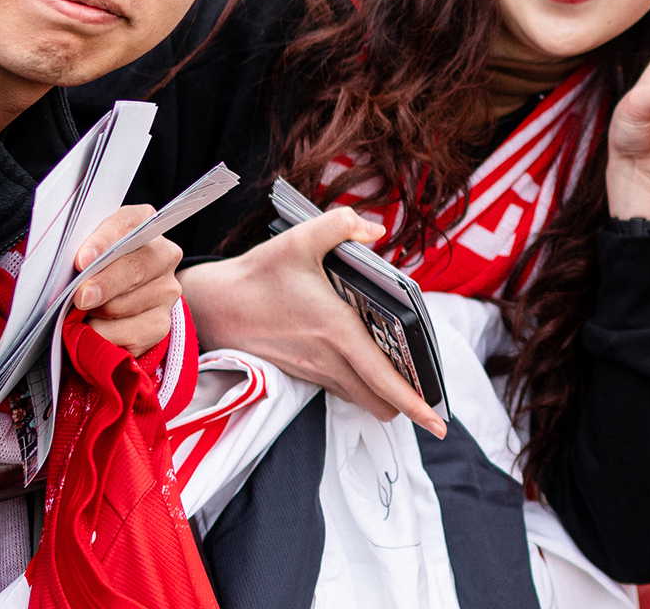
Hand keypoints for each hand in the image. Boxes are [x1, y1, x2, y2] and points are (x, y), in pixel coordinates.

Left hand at [72, 205, 184, 356]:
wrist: (117, 294)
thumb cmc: (94, 266)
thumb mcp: (87, 249)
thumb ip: (82, 255)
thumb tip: (71, 277)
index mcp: (143, 223)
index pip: (126, 225)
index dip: (103, 243)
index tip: (82, 261)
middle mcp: (163, 254)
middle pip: (134, 268)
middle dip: (104, 285)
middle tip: (80, 298)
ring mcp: (167, 290)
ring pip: (128, 305)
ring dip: (97, 314)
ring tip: (80, 313)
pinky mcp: (162, 323)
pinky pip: (130, 334)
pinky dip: (105, 336)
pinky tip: (93, 330)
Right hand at [179, 208, 444, 436]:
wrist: (210, 305)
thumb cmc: (256, 274)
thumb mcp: (298, 238)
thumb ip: (342, 225)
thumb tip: (376, 231)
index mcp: (336, 330)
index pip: (384, 377)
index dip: (415, 403)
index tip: (439, 423)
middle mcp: (328, 359)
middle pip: (378, 401)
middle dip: (406, 403)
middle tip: (428, 391)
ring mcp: (313, 370)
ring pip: (360, 398)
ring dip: (382, 394)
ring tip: (402, 377)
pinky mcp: (300, 372)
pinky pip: (341, 387)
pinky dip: (359, 384)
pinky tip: (364, 361)